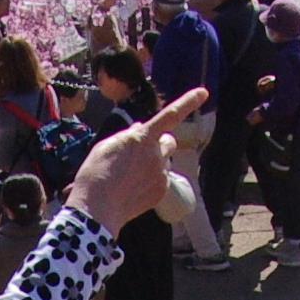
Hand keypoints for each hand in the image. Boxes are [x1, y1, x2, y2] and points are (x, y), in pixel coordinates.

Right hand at [70, 88, 208, 231]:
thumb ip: (127, 135)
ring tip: (132, 176)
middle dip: (160, 143)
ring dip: (154, 163)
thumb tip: (138, 128)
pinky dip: (152, 181)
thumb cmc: (96, 173)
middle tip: (143, 153)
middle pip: (169, 141)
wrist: (97, 207)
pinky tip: (134, 188)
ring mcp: (161, 173)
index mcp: (142, 137)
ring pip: (165, 162)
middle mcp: (156, 153)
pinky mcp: (162, 190)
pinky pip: (162, 180)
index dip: (188, 102)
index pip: (170, 115)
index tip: (203, 92)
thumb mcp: (107, 145)